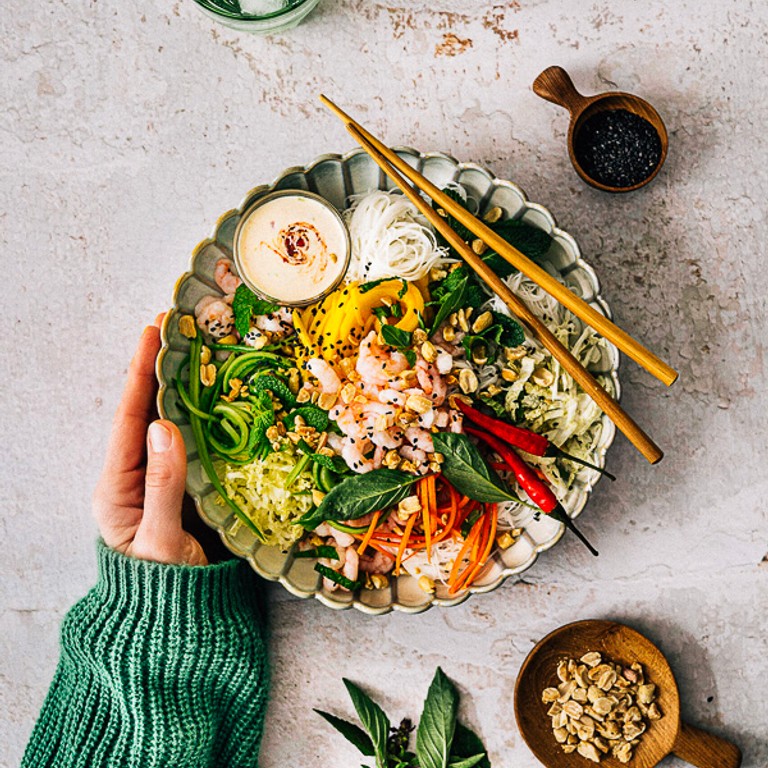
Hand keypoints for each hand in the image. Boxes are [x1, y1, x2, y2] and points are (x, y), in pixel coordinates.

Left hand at [93, 317, 206, 565]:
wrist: (179, 620)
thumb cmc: (166, 587)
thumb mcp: (160, 538)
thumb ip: (163, 484)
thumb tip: (163, 424)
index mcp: (118, 486)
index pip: (129, 419)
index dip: (140, 374)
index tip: (152, 334)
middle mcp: (137, 475)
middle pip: (147, 413)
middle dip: (159, 370)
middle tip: (177, 328)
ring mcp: (164, 479)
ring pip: (172, 424)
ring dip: (184, 388)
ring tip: (199, 351)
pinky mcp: (190, 486)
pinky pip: (197, 443)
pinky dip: (206, 416)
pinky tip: (221, 396)